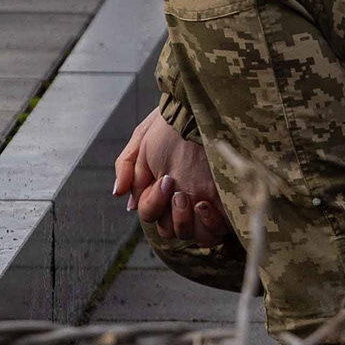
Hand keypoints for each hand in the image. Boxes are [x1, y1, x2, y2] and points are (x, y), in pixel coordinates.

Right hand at [113, 109, 232, 245]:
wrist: (200, 109)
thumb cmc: (169, 123)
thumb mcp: (141, 139)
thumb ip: (126, 166)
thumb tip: (119, 194)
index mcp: (158, 191)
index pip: (151, 214)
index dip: (155, 203)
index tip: (166, 180)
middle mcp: (180, 202)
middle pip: (171, 230)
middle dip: (174, 215)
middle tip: (179, 191)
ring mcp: (203, 205)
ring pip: (193, 235)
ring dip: (190, 222)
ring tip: (197, 201)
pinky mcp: (225, 206)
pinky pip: (217, 232)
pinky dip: (212, 225)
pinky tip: (209, 206)